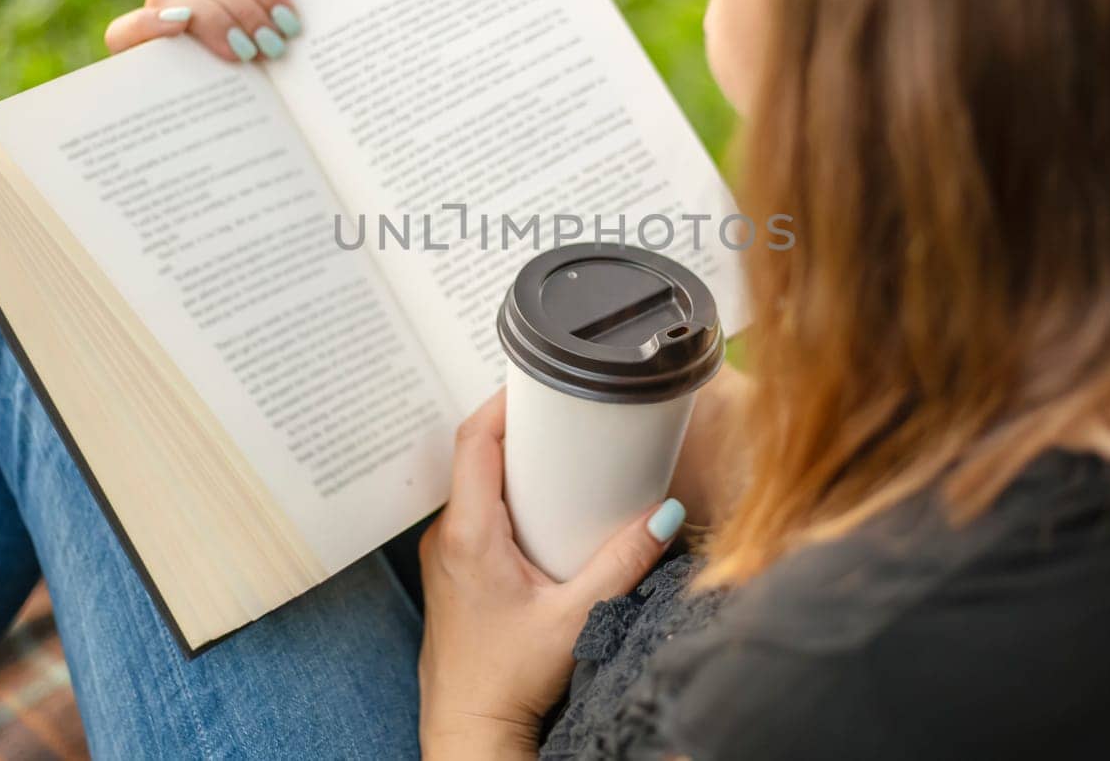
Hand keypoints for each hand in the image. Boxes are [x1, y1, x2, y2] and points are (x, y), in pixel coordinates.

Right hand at [104, 0, 308, 61]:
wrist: (282, 127)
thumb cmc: (288, 70)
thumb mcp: (293, 15)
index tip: (289, 23)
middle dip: (243, 9)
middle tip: (271, 46)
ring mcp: (158, 25)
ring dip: (210, 17)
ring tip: (244, 54)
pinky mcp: (136, 58)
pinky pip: (122, 31)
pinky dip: (149, 23)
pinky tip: (179, 26)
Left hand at [417, 390, 685, 759]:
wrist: (470, 733)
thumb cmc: (508, 682)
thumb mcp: (576, 617)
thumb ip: (623, 562)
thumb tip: (664, 514)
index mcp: (469, 532)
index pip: (474, 441)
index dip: (503, 403)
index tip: (536, 384)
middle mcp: (447, 537)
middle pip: (476, 458)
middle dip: (520, 432)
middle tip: (565, 418)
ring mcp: (445, 557)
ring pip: (475, 489)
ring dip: (514, 469)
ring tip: (561, 459)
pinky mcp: (453, 576)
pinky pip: (475, 517)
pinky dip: (507, 501)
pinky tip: (544, 513)